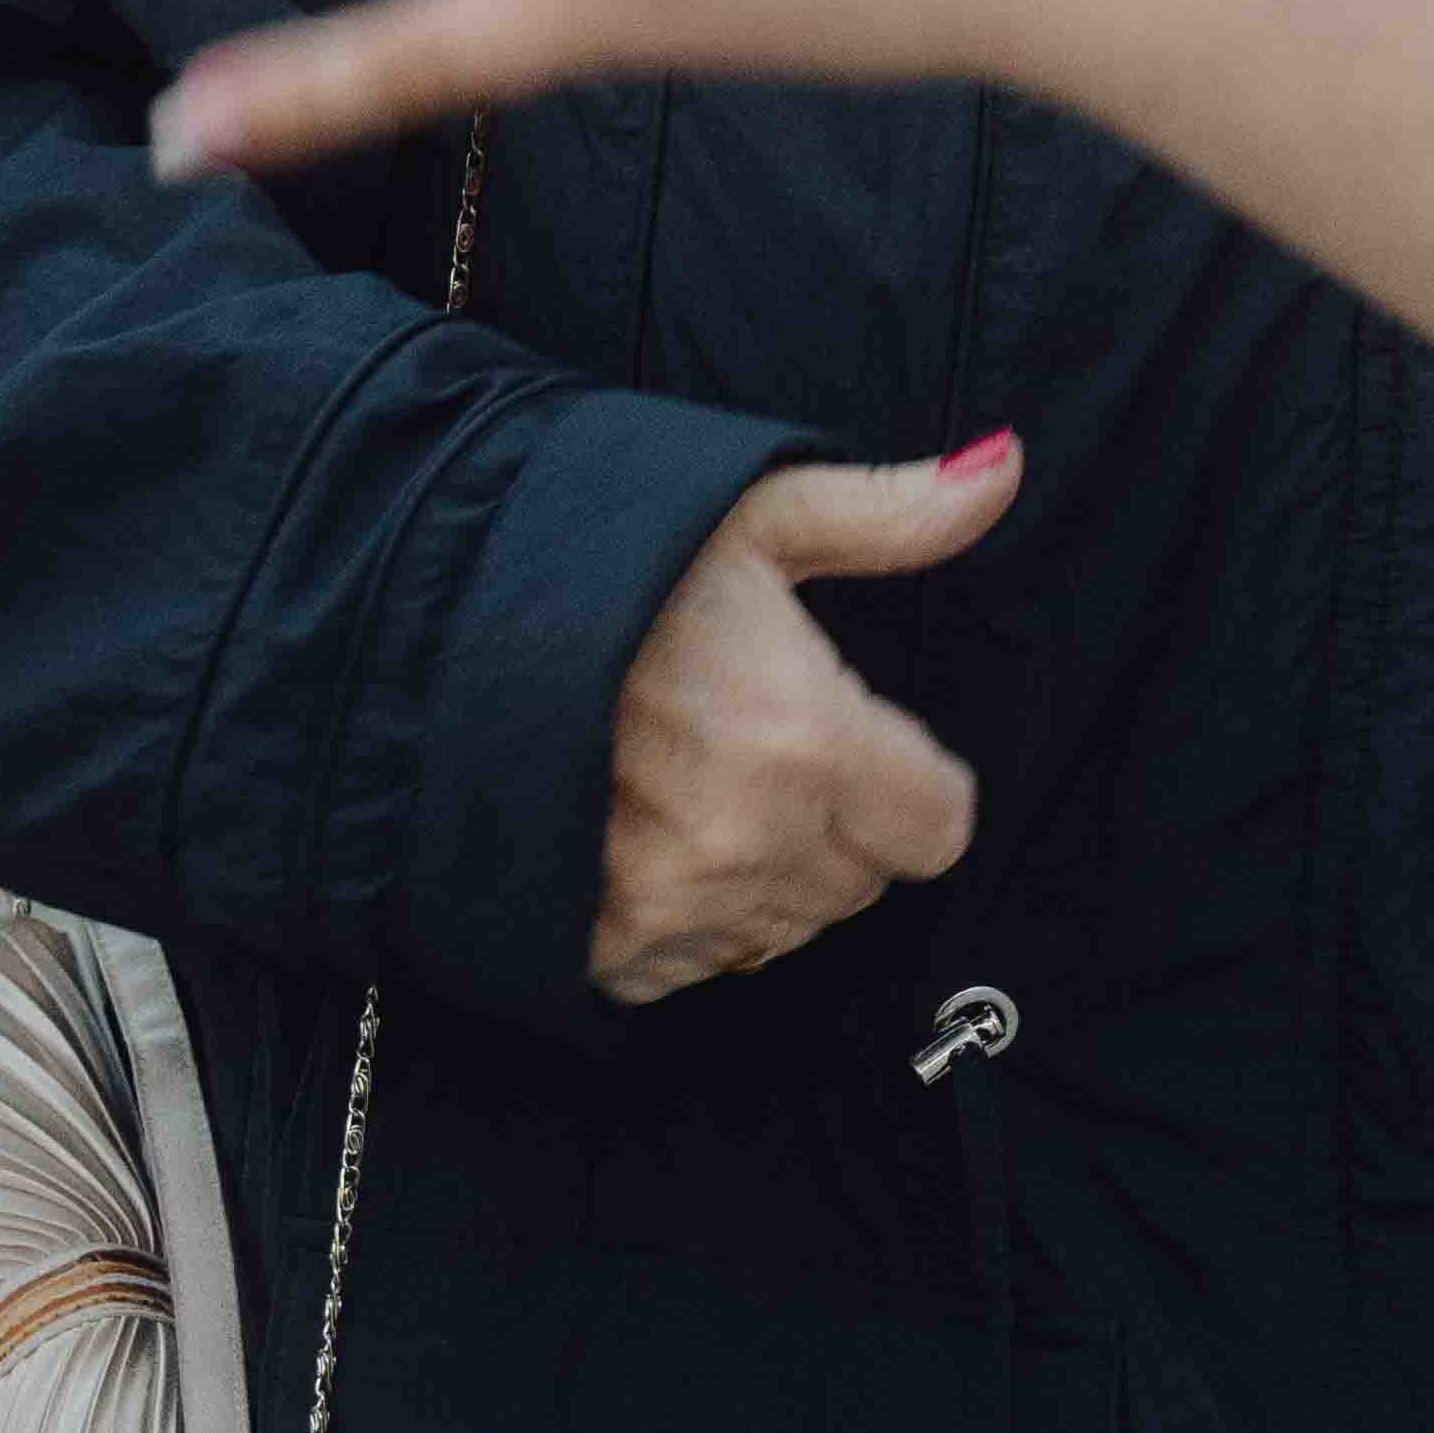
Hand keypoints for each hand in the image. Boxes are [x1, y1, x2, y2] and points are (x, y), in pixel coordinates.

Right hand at [594, 438, 1023, 1001]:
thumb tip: (1004, 469)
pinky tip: (642, 836)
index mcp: (806, 738)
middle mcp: (751, 842)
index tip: (862, 738)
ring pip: (786, 928)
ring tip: (692, 783)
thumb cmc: (602, 562)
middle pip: (864, 882)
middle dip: (836, 821)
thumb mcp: (751, 513)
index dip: (911, 780)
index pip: (940, 828)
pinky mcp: (606, 950)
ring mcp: (674, 907)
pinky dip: (684, 917)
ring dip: (763, 872)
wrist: (429, 630)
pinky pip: (698, 964)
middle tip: (756, 744)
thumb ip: (892, 513)